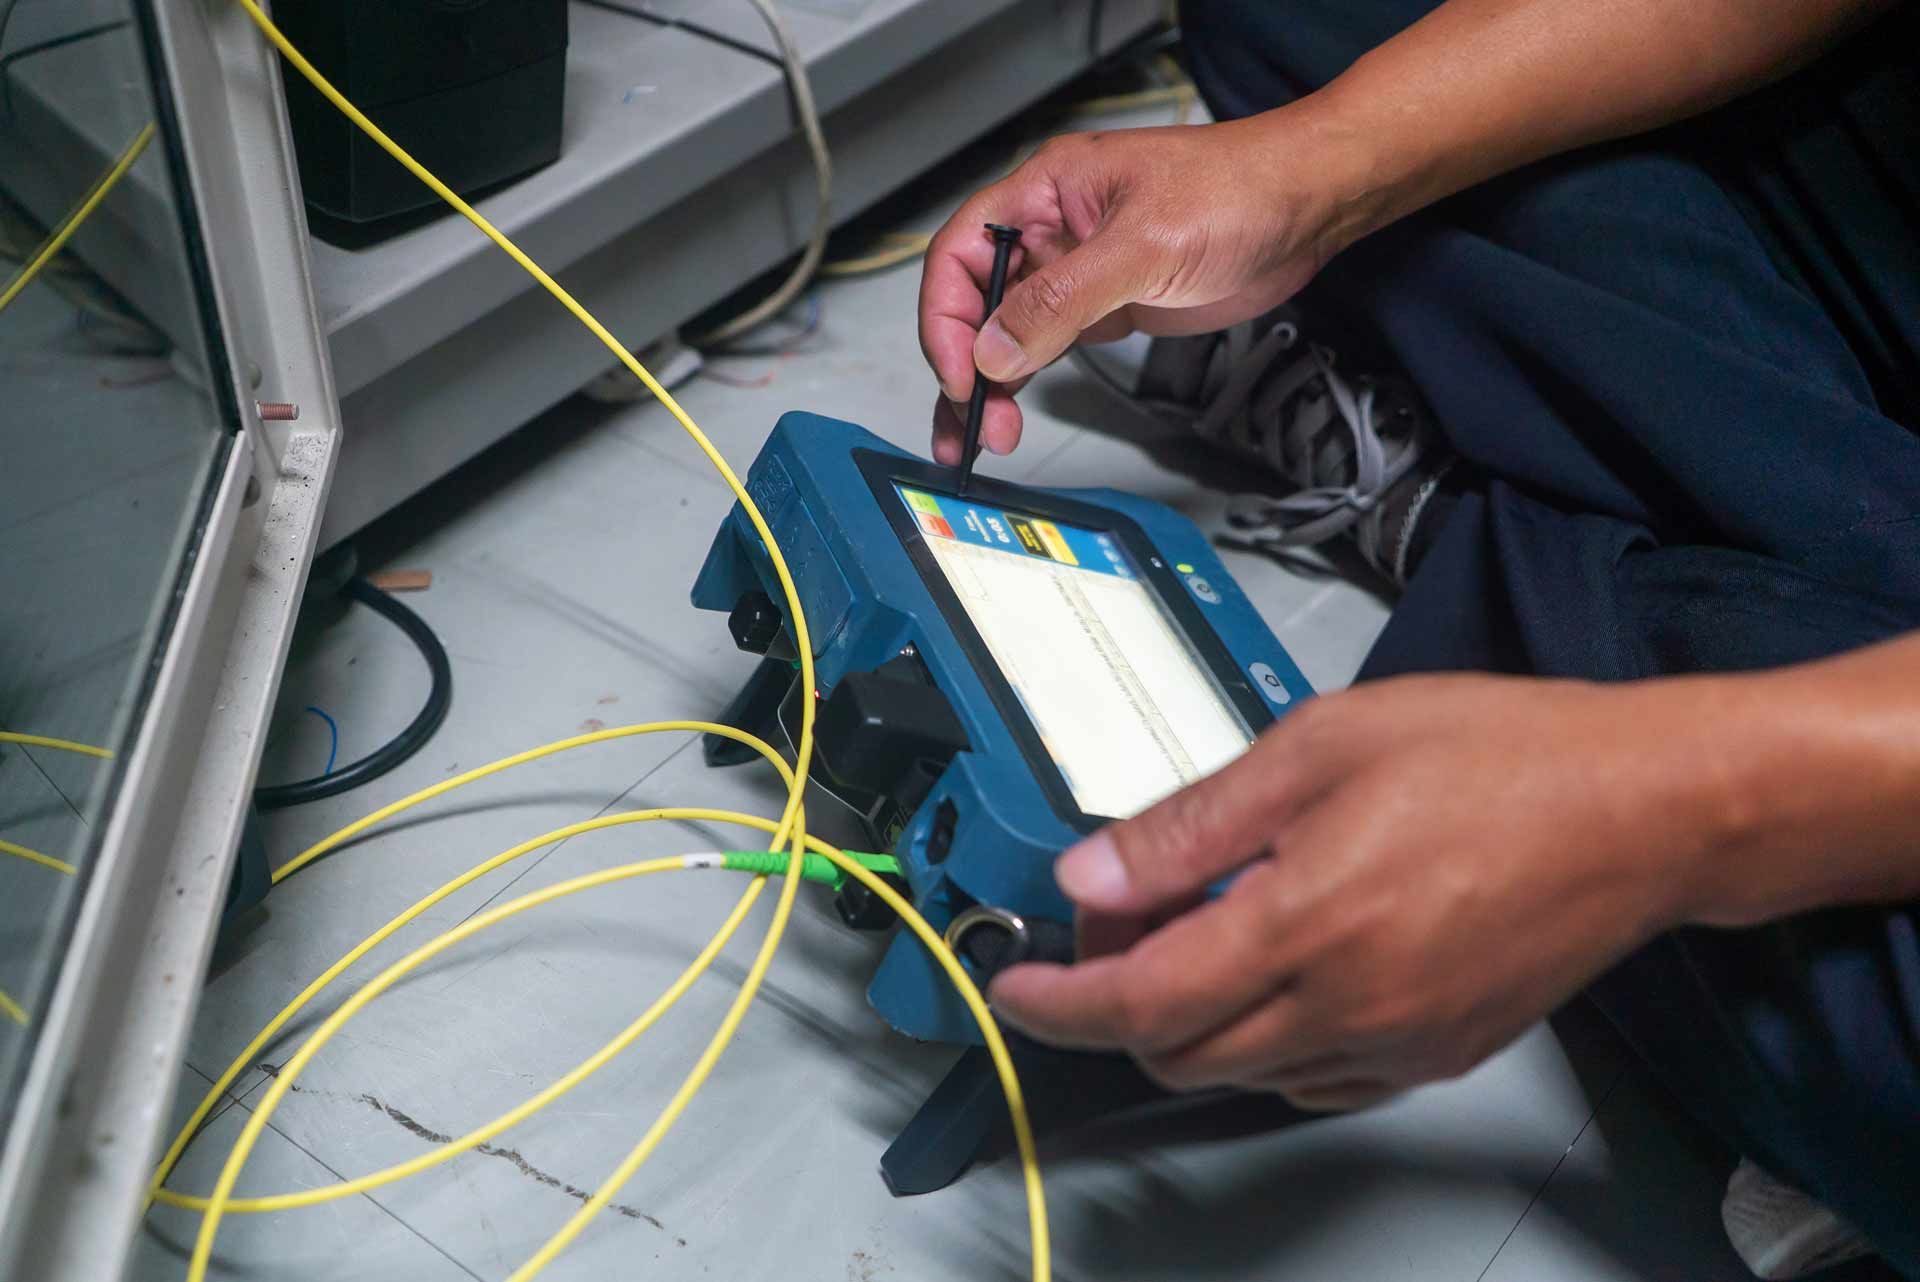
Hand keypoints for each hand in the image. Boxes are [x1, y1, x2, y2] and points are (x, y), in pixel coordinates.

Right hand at [917, 107, 1381, 463]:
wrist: (1308, 205)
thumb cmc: (1239, 188)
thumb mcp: (1143, 245)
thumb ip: (1062, 299)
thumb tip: (996, 349)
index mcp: (1044, 192)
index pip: (959, 253)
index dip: (946, 316)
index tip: (962, 373)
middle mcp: (1051, 230)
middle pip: (974, 299)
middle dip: (964, 364)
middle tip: (972, 423)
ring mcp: (1078, 270)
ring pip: (1007, 331)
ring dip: (992, 384)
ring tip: (986, 437)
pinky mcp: (1107, 304)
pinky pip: (1049, 344)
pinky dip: (1027, 380)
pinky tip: (1014, 411)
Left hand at [988, 674, 1740, 1110]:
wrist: (1643, 810)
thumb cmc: (1501, 758)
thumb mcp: (1320, 748)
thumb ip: (1192, 823)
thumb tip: (1093, 871)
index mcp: (1305, 926)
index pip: (1139, 1001)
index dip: (1055, 1001)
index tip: (1013, 985)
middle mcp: (1347, 1008)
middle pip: (1175, 1052)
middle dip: (1115, 1002)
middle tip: (1114, 921)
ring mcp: (1395, 1045)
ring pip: (1238, 1074)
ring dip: (1186, 1019)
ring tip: (1195, 926)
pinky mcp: (1434, 1057)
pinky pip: (1310, 1080)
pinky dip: (1259, 1040)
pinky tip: (1272, 965)